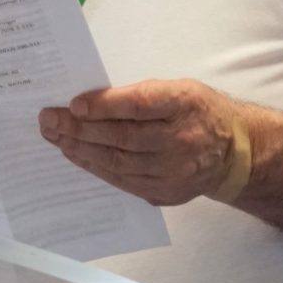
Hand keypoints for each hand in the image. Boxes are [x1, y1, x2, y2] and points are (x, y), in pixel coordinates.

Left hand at [38, 79, 249, 206]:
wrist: (235, 152)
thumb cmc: (199, 111)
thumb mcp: (179, 89)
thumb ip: (141, 94)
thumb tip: (89, 103)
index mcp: (186, 104)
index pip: (140, 105)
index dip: (104, 105)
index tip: (73, 105)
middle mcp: (182, 140)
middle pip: (122, 137)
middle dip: (79, 129)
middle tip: (48, 120)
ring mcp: (174, 172)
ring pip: (117, 162)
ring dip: (80, 149)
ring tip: (55, 137)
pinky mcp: (165, 193)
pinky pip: (122, 181)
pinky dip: (95, 167)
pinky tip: (76, 155)